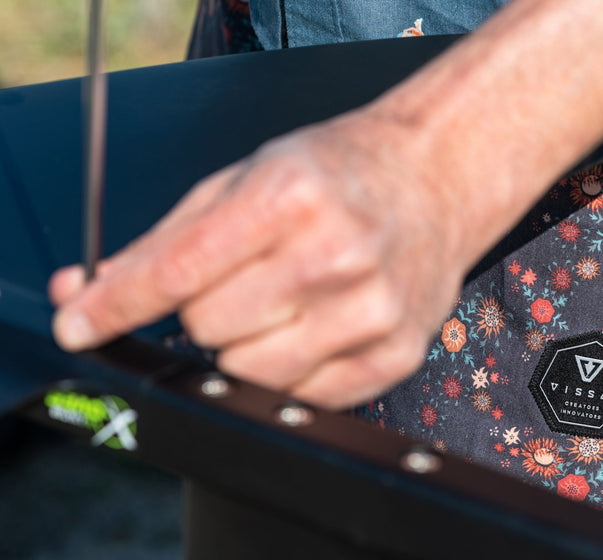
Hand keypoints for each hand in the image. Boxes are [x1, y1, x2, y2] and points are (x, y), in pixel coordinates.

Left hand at [49, 112, 468, 408]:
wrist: (435, 179)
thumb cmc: (342, 173)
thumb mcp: (248, 176)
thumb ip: (168, 238)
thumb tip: (94, 290)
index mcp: (291, 195)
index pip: (179, 270)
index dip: (116, 304)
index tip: (82, 324)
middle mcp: (336, 253)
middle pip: (208, 328)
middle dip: (206, 308)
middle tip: (245, 277)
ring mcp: (371, 308)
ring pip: (250, 372)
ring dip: (248, 344)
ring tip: (286, 300)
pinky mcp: (396, 351)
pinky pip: (305, 396)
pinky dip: (293, 368)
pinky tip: (320, 324)